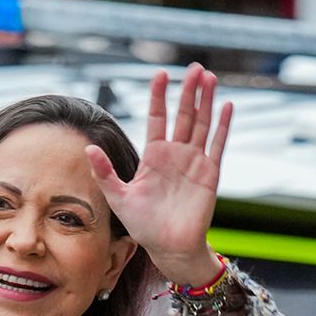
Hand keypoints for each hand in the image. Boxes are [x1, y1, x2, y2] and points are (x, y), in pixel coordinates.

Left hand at [87, 64, 231, 285]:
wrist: (169, 247)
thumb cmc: (143, 225)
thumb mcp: (118, 197)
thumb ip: (105, 172)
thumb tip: (88, 148)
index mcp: (154, 156)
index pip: (157, 117)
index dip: (158, 96)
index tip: (161, 74)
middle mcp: (175, 154)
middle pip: (183, 115)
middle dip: (189, 91)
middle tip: (195, 67)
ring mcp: (194, 161)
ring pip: (202, 124)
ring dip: (206, 101)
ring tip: (210, 77)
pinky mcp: (210, 173)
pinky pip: (217, 144)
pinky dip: (223, 125)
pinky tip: (227, 105)